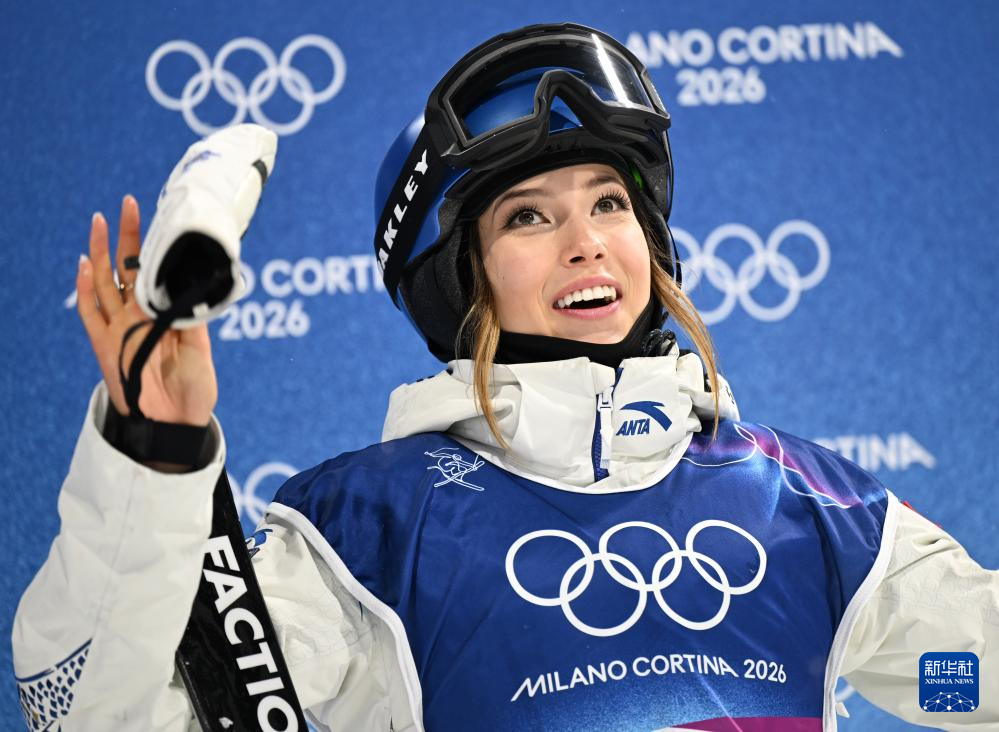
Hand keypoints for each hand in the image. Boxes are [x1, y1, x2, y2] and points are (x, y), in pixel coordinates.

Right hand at [77, 195, 217, 425]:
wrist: (174, 422)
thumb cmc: (193, 388)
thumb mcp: (201, 351)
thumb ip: (194, 322)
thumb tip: (195, 288)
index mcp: (165, 314)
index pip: (157, 272)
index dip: (156, 246)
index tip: (160, 216)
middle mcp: (140, 315)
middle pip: (129, 268)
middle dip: (128, 236)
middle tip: (128, 203)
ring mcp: (119, 327)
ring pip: (106, 282)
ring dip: (102, 251)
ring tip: (100, 221)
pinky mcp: (103, 344)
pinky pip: (91, 312)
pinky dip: (86, 288)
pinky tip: (86, 265)